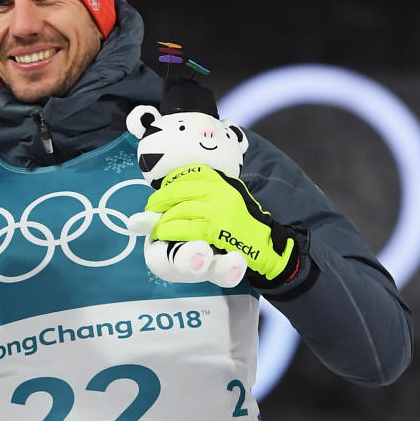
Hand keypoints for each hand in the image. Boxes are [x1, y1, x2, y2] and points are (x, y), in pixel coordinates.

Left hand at [145, 165, 297, 283]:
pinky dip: (170, 230)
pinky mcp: (217, 227)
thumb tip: (169, 191)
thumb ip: (203, 196)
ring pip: (179, 209)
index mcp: (221, 180)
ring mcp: (219, 207)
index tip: (159, 197)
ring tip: (156, 227)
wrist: (269, 246)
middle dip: (159, 202)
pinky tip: (163, 234)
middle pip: (178, 190)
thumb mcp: (226, 201)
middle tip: (150, 212)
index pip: (187, 174)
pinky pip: (186, 227)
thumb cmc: (242, 225)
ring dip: (162, 220)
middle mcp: (220, 189)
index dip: (168, 185)